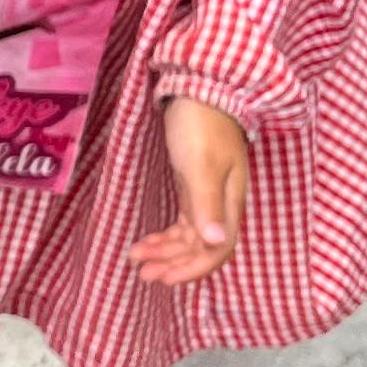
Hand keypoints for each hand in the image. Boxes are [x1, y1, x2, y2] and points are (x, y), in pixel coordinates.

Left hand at [131, 96, 251, 286]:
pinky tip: (146, 242)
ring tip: (137, 260)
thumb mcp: (201, 165)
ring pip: (190, 237)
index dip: (193, 268)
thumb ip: (207, 203)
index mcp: (229, 202)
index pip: (218, 250)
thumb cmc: (201, 125)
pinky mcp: (193, 186)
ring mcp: (207, 196)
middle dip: (174, 264)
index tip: (164, 278)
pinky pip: (182, 222)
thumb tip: (215, 243)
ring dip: (166, 252)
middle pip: (203, 248)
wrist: (201, 89)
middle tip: (142, 274)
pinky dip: (165, 235)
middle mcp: (221, 205)